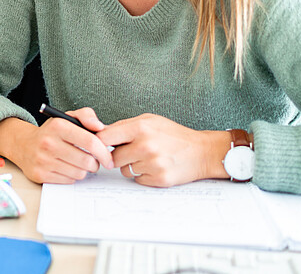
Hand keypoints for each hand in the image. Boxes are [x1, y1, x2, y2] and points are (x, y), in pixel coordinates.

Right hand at [0, 108, 113, 183]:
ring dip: (84, 170)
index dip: (104, 152)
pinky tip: (67, 168)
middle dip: (95, 163)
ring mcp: (43, 160)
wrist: (23, 145)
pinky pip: (69, 180)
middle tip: (93, 161)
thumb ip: (86, 116)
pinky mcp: (40, 174)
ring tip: (79, 163)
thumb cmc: (51, 132)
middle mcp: (48, 143)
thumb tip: (101, 127)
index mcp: (58, 126)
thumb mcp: (66, 118)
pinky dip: (72, 176)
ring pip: (79, 173)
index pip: (90, 142)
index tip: (108, 157)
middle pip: (87, 161)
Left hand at [97, 113, 230, 186]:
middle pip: (112, 157)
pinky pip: (137, 179)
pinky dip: (143, 175)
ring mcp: (153, 164)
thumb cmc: (173, 134)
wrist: (202, 151)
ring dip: (131, 166)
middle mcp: (145, 146)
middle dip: (119, 155)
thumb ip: (124, 126)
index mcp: (140, 128)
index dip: (99, 143)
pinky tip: (155, 167)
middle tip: (133, 151)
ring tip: (148, 158)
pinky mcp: (159, 179)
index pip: (105, 138)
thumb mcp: (149, 120)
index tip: (98, 145)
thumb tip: (99, 132)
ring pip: (124, 170)